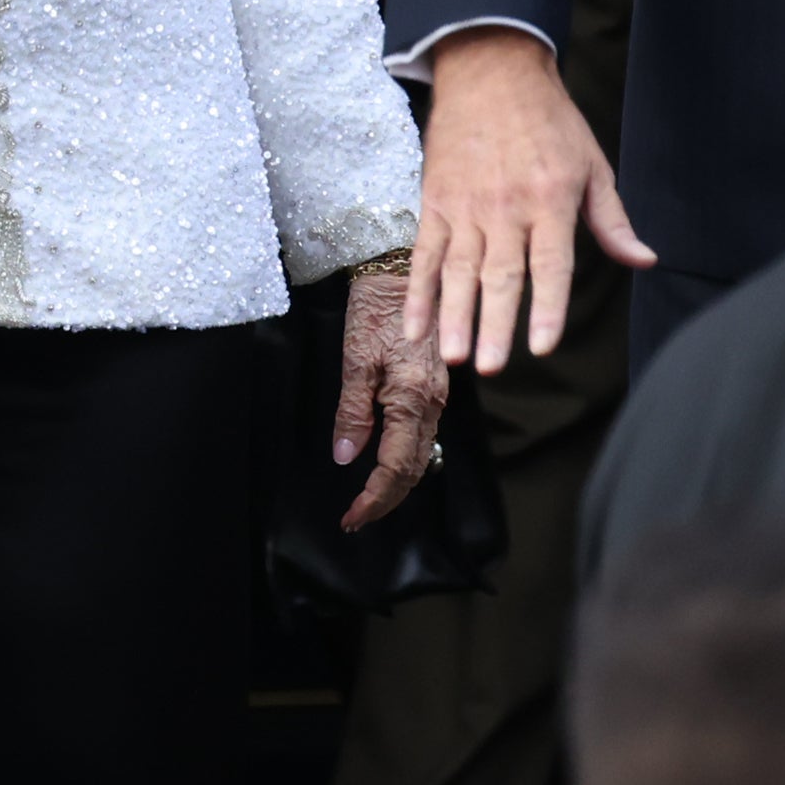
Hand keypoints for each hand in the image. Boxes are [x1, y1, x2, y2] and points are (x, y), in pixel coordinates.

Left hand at [331, 259, 455, 525]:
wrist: (399, 266)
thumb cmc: (375, 306)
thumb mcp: (355, 357)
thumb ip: (353, 411)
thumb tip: (347, 457)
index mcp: (413, 397)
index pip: (397, 466)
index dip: (375, 497)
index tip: (351, 517)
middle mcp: (433, 402)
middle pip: (415, 468)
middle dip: (387, 499)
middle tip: (356, 518)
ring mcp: (437, 394)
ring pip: (422, 453)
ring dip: (397, 482)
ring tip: (369, 501)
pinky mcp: (434, 385)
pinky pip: (424, 434)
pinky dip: (406, 459)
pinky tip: (389, 465)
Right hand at [411, 27, 652, 375]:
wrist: (491, 71)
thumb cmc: (550, 121)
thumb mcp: (592, 165)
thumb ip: (612, 221)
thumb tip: (644, 260)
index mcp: (550, 200)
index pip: (549, 264)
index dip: (546, 307)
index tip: (542, 345)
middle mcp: (507, 208)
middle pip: (500, 275)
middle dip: (494, 324)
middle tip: (490, 367)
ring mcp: (466, 206)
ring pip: (458, 270)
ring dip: (454, 316)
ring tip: (453, 358)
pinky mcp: (436, 202)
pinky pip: (426, 254)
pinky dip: (419, 292)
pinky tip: (417, 327)